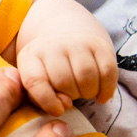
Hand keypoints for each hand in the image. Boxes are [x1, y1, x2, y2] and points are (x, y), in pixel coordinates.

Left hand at [15, 0, 117, 115]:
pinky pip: (108, 72)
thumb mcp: (34, 77)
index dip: (47, 101)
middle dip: (70, 96)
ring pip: (87, 78)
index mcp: (29, 56)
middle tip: (71, 95)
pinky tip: (102, 95)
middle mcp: (52, 46)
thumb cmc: (47, 65)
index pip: (35, 81)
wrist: (64, 25)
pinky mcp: (100, 44)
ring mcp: (77, 43)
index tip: (58, 110)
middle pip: (64, 82)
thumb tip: (64, 106)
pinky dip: (106, 89)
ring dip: (88, 93)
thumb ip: (41, 97)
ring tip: (85, 92)